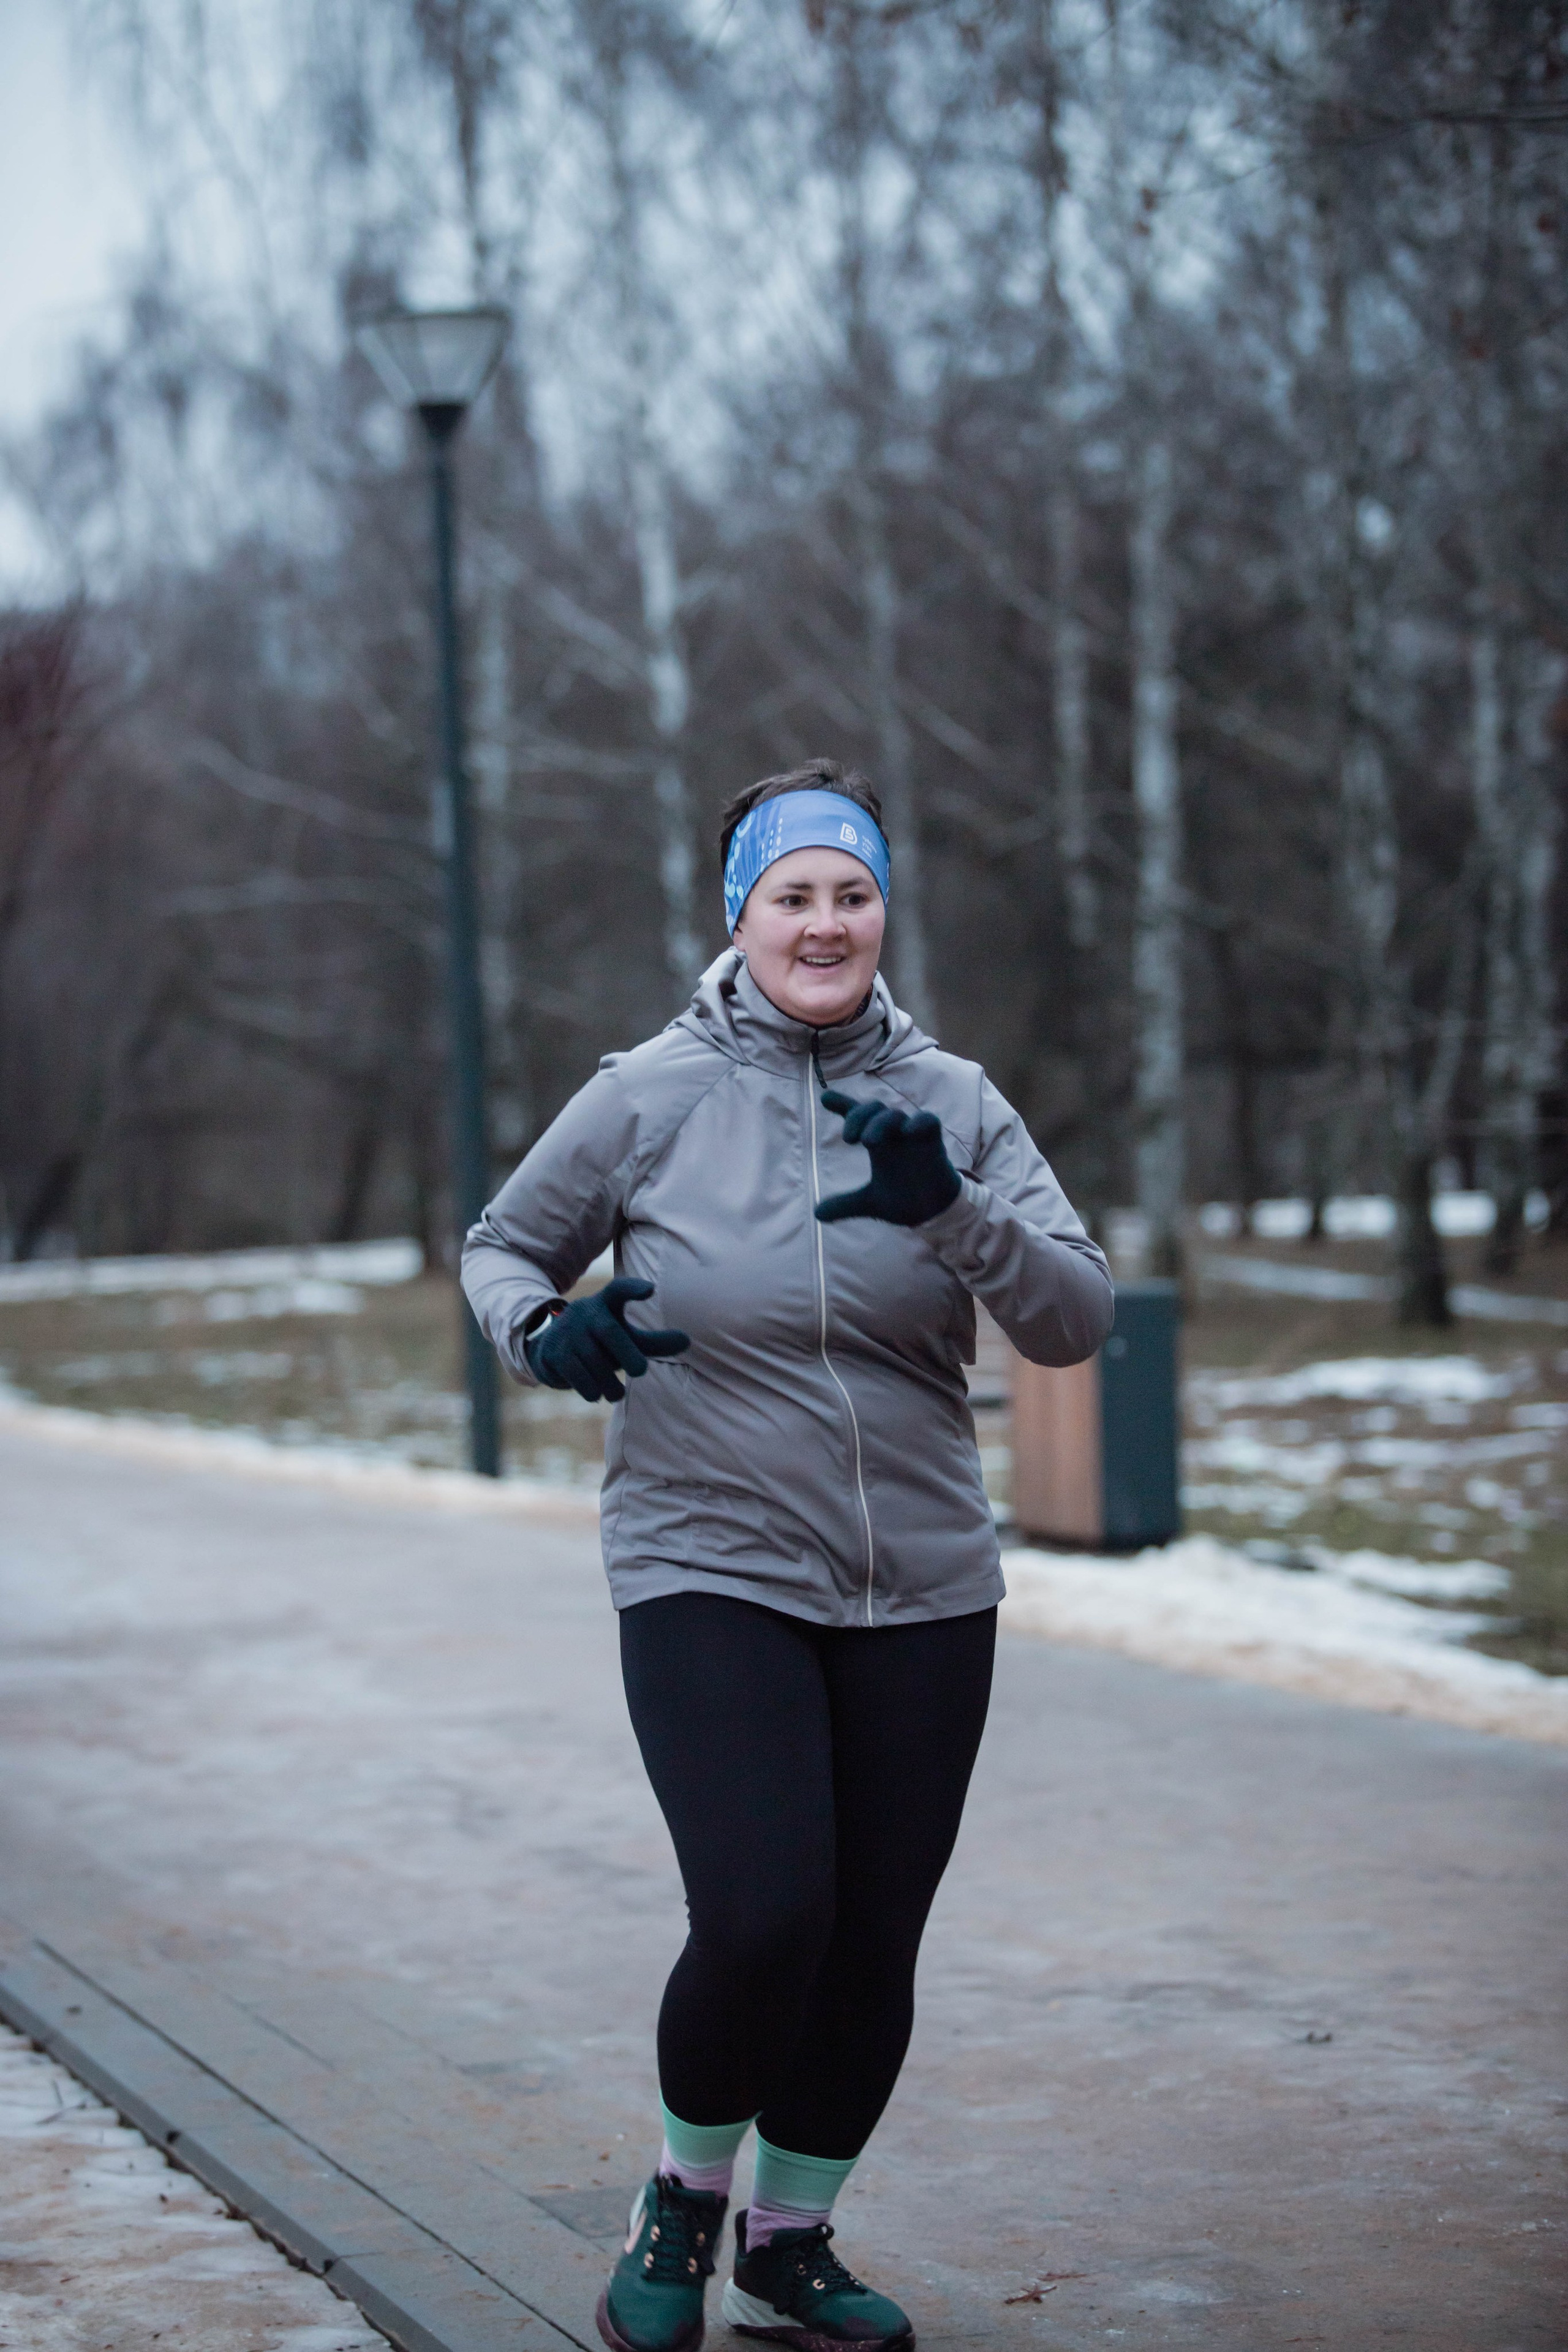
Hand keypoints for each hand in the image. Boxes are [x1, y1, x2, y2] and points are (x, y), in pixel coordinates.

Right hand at [526, 1275, 689, 1402]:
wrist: (553, 1350)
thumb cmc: (602, 1342)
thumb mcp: (627, 1338)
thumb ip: (655, 1342)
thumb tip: (687, 1340)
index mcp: (606, 1303)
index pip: (619, 1290)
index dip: (633, 1288)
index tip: (650, 1289)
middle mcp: (586, 1312)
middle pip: (610, 1331)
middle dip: (626, 1353)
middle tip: (641, 1372)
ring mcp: (568, 1331)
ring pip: (594, 1360)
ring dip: (609, 1383)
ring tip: (617, 1394)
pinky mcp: (555, 1352)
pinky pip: (576, 1375)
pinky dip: (590, 1389)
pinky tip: (596, 1394)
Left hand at [815, 1091, 962, 1227]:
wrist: (934, 1212)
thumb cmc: (904, 1198)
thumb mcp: (870, 1202)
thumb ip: (845, 1204)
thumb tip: (817, 1214)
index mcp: (878, 1142)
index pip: (858, 1116)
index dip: (842, 1104)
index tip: (825, 1098)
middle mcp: (893, 1134)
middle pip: (874, 1109)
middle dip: (858, 1117)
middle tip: (848, 1139)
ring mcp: (913, 1135)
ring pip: (895, 1114)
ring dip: (879, 1123)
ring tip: (868, 1142)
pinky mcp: (933, 1141)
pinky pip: (928, 1120)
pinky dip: (918, 1122)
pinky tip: (908, 1131)